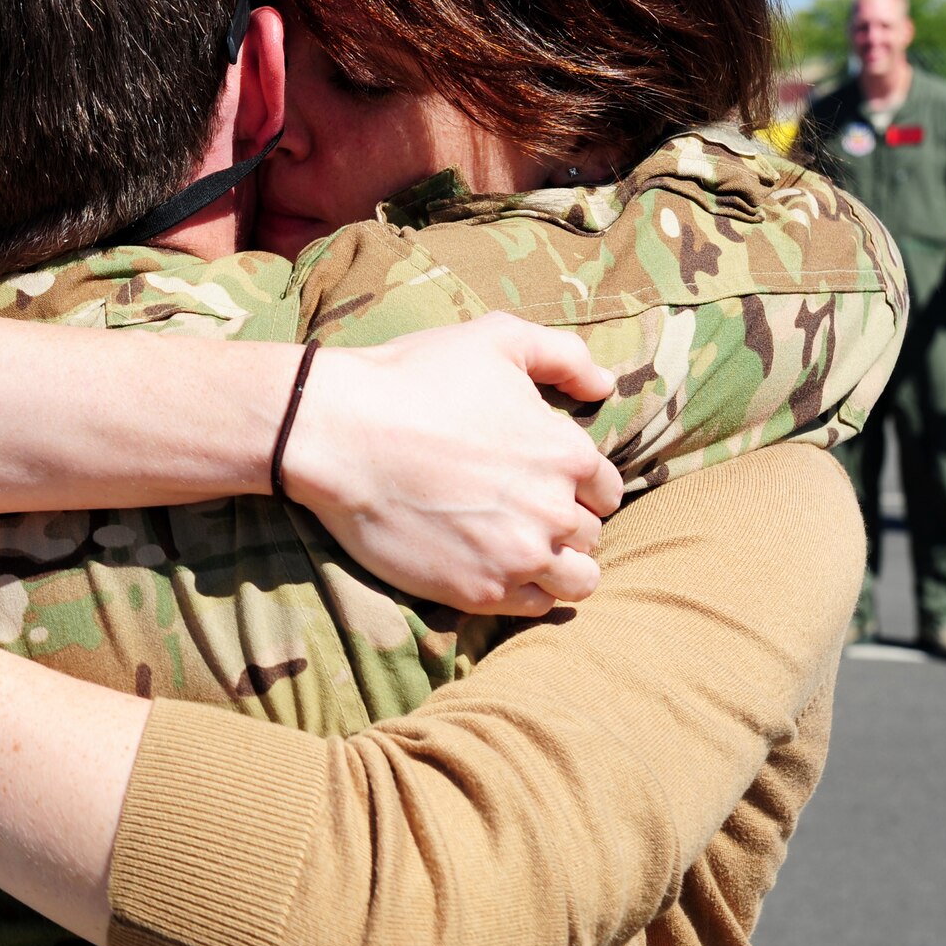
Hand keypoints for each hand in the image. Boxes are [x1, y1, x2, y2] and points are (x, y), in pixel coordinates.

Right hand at [283, 313, 623, 617]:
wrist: (339, 433)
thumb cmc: (415, 377)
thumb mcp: (498, 338)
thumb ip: (564, 357)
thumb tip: (604, 387)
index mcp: (566, 453)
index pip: (606, 489)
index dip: (578, 484)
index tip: (545, 480)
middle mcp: (554, 511)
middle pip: (590, 534)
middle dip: (565, 522)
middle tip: (523, 510)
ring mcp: (518, 558)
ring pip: (578, 581)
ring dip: (558, 565)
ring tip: (523, 549)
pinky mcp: (479, 593)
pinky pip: (534, 608)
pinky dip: (525, 592)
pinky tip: (498, 568)